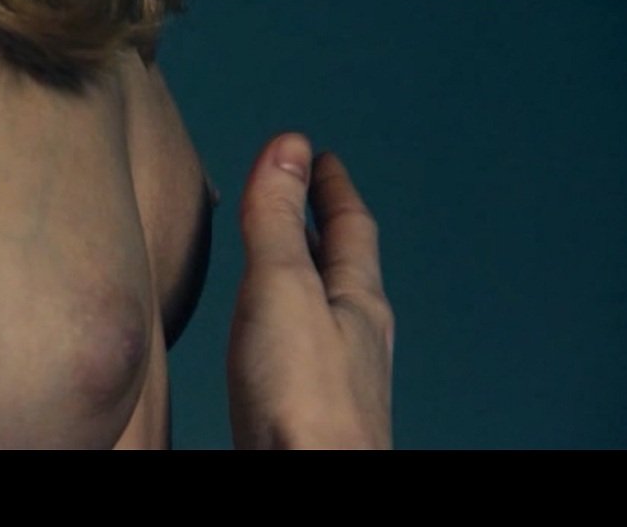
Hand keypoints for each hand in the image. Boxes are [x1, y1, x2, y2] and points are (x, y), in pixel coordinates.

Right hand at [228, 133, 394, 448]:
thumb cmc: (302, 396)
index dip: (332, 187)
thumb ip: (279, 222)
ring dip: (307, 273)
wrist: (308, 479)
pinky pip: (302, 344)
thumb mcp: (283, 289)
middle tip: (303, 197)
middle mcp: (357, 337)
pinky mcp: (309, 413)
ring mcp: (338, 378)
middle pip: (345, 267)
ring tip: (282, 259)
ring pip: (325, 308)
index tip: (320, 156)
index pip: (352, 226)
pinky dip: (285, 317)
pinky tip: (267, 338)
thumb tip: (289, 146)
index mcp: (358, 301)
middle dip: (323, 226)